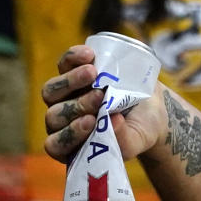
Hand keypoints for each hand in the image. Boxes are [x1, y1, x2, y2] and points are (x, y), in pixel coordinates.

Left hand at [42, 44, 165, 163]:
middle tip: (100, 96)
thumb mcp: (137, 139)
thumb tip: (111, 121)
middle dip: (76, 106)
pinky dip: (73, 58)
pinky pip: (63, 64)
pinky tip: (89, 54)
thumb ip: (124, 139)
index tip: (91, 121)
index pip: (56, 146)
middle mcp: (64, 124)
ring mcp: (65, 98)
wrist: (150, 105)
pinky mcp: (72, 73)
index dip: (68, 134)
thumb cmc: (141, 129)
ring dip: (70, 81)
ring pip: (50, 91)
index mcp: (74, 146)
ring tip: (94, 73)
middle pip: (53, 117)